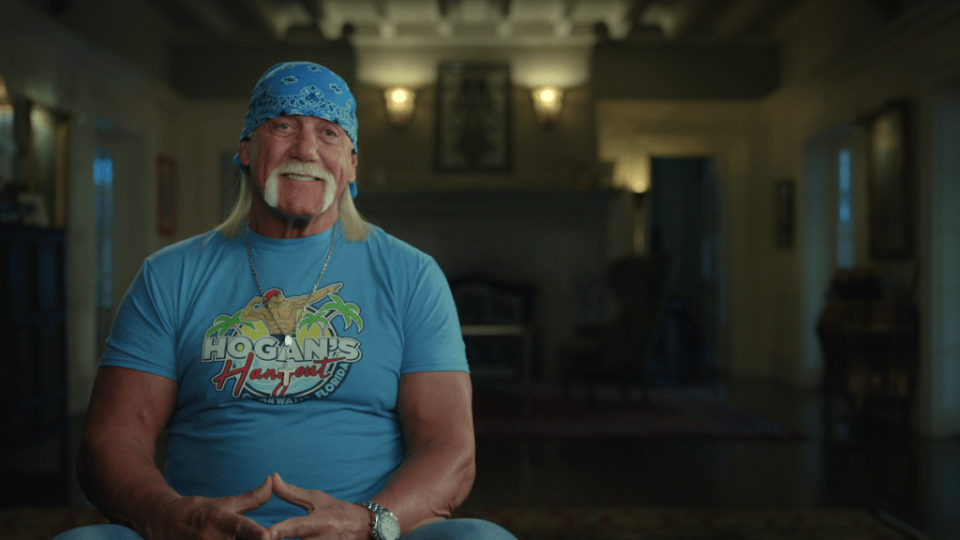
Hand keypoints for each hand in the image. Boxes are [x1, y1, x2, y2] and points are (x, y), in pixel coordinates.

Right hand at [141, 475, 274, 539]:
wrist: (165, 521)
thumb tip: (273, 480)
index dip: (255, 533)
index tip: (267, 536)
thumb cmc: (201, 511)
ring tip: (230, 538)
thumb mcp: (226, 503)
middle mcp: (210, 538)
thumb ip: (253, 497)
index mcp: (220, 520)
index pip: (241, 527)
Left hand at [267, 473, 370, 539]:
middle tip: (267, 537)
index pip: (294, 527)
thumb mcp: (316, 499)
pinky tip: (298, 539)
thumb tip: (272, 478)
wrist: (364, 528)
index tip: (266, 534)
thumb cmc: (337, 511)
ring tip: (285, 536)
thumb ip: (291, 493)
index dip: (278, 532)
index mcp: (318, 523)